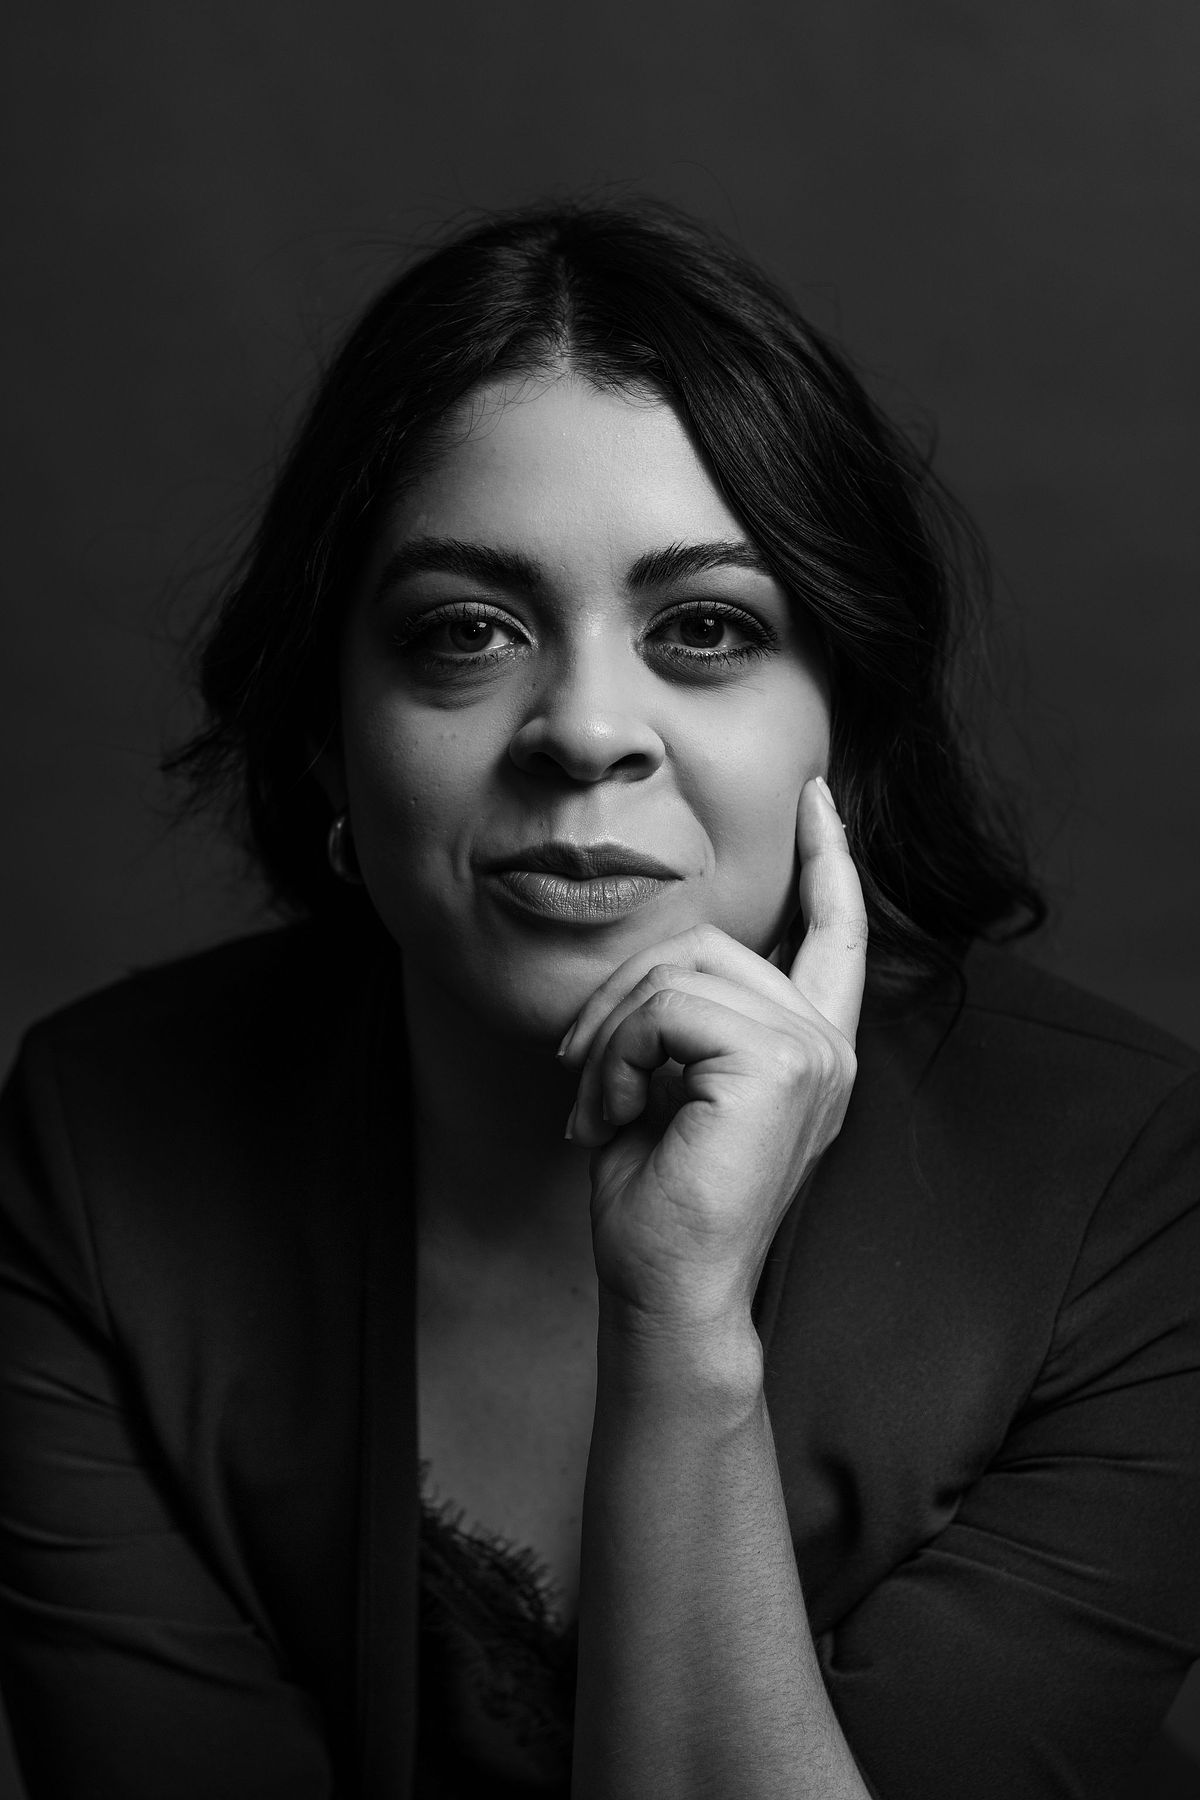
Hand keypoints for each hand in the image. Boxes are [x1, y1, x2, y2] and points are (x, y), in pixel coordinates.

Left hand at [559, 778, 866, 1333]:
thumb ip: (688, 1017)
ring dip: (609, 1037)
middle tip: (583, 1080)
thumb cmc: (659, 1200)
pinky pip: (665, 1006)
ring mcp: (812, 1049)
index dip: (828, 858)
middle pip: (703, 941)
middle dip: (619, 1000)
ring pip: (676, 969)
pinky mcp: (780, 1063)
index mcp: (810, 1045)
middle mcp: (826, 1042)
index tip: (815, 794)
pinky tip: (617, 1114)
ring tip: (602, 1108)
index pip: (836, 929)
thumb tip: (665, 961)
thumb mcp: (670, 1084)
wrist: (668, 1288)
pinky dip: (616, 1055)